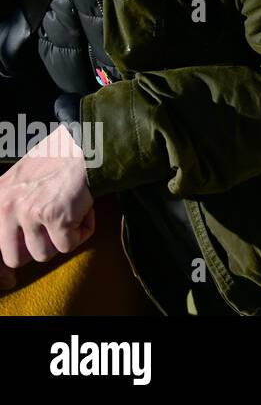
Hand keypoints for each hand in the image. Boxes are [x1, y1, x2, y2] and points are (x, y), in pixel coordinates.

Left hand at [0, 125, 94, 276]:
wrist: (87, 145)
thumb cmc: (59, 162)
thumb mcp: (20, 182)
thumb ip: (10, 211)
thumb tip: (8, 258)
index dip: (3, 270)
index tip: (9, 281)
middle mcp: (6, 207)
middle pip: (16, 258)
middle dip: (39, 247)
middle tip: (55, 229)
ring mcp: (29, 213)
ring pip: (45, 254)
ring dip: (63, 237)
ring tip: (72, 212)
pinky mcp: (55, 218)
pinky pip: (69, 245)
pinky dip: (83, 231)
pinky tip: (84, 209)